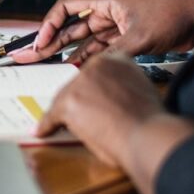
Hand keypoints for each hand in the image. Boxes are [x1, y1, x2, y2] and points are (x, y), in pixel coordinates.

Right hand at [13, 0, 193, 63]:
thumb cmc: (172, 15)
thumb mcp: (140, 37)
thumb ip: (113, 54)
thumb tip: (91, 72)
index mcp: (107, 1)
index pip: (67, 7)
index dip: (49, 24)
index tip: (40, 43)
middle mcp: (109, 11)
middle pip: (73, 26)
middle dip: (52, 41)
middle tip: (32, 57)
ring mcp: (119, 24)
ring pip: (87, 39)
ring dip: (70, 52)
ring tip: (50, 67)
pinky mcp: (130, 37)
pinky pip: (103, 48)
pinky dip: (90, 57)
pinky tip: (78, 68)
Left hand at [36, 52, 193, 193]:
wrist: (147, 134)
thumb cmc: (149, 121)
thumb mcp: (141, 91)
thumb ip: (123, 87)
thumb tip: (111, 99)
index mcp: (117, 59)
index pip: (94, 72)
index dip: (90, 90)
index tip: (88, 99)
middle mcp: (97, 64)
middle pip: (76, 83)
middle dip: (77, 102)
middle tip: (79, 117)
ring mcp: (81, 82)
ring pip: (63, 98)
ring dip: (63, 114)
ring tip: (64, 126)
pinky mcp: (70, 102)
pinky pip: (52, 116)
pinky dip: (47, 125)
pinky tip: (44, 130)